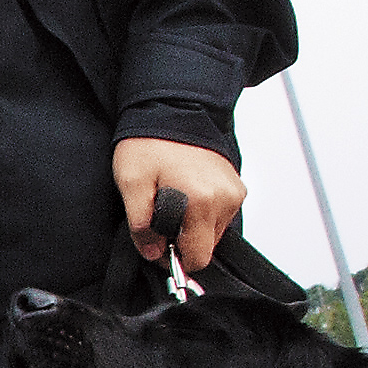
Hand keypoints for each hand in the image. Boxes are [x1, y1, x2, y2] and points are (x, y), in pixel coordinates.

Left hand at [116, 135, 243, 275]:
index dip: (174, 259)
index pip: (198, 257)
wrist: (172, 109)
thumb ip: (141, 225)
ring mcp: (234, 192)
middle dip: (183, 241)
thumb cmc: (149, 143)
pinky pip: (220, 215)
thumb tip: (153, 253)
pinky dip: (202, 213)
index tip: (157, 245)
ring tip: (173, 201)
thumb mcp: (132, 184)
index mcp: (202, 202)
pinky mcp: (236, 185)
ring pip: (214, 232)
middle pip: (207, 246)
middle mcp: (225, 198)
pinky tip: (185, 194)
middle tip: (161, 219)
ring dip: (192, 227)